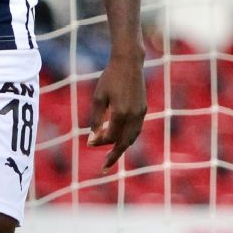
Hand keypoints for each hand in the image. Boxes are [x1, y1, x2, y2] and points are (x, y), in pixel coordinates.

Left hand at [87, 51, 146, 171]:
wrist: (129, 63)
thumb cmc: (109, 78)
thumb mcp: (98, 98)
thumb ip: (96, 119)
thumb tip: (92, 139)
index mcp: (120, 114)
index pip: (110, 137)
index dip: (99, 142)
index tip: (89, 143)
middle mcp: (133, 116)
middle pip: (124, 143)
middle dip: (113, 156)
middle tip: (104, 169)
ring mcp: (141, 114)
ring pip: (132, 138)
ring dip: (122, 148)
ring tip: (112, 156)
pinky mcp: (143, 110)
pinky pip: (136, 130)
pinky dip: (128, 138)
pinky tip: (120, 139)